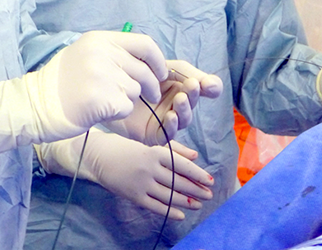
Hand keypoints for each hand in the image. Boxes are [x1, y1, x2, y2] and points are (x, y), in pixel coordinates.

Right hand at [0, 31, 167, 158]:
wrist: (35, 106)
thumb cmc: (60, 84)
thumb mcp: (83, 55)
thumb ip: (111, 53)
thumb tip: (143, 60)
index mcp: (99, 40)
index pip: (144, 44)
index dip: (158, 60)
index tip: (161, 73)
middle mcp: (101, 54)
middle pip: (143, 71)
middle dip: (151, 86)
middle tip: (150, 96)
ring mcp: (102, 76)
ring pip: (135, 91)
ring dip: (128, 100)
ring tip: (106, 101)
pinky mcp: (102, 98)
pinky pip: (125, 107)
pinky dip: (117, 113)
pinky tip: (100, 111)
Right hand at [36, 129, 214, 219]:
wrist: (100, 157)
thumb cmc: (129, 149)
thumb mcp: (151, 145)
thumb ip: (175, 150)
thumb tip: (195, 155)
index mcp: (156, 152)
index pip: (182, 165)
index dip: (198, 174)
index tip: (210, 180)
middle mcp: (150, 168)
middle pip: (179, 182)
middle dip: (196, 190)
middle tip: (209, 195)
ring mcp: (142, 183)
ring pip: (169, 195)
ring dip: (187, 202)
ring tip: (199, 204)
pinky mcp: (134, 195)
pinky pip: (156, 206)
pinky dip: (170, 211)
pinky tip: (181, 214)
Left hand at [102, 60, 222, 145]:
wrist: (104, 86)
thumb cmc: (134, 74)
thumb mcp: (163, 67)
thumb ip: (190, 72)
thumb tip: (217, 86)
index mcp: (179, 86)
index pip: (201, 88)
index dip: (207, 87)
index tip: (206, 83)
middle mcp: (175, 105)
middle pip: (193, 104)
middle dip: (194, 96)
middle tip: (191, 86)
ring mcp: (165, 120)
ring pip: (183, 120)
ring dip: (184, 110)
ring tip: (180, 99)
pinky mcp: (153, 135)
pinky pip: (168, 134)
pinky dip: (172, 126)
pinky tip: (170, 115)